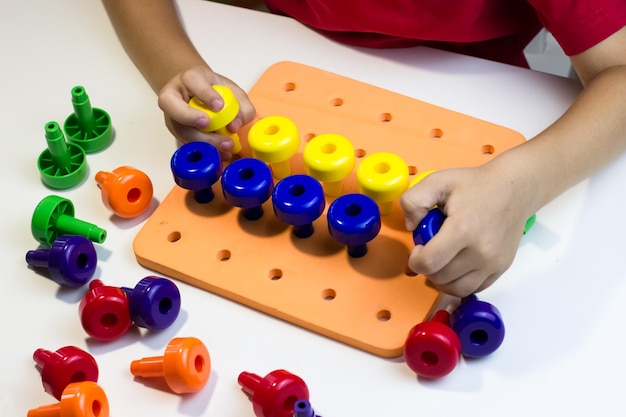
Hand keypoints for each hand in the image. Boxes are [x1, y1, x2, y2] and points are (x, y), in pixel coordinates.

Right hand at [157, 65, 255, 159]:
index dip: (206, 94)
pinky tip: (222, 154)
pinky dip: (206, 150)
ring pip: (181, 130)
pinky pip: (187, 142)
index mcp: (189, 78)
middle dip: (195, 122)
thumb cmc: (214, 90)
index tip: (219, 106)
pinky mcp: (176, 132)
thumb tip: (236, 125)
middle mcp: (174, 96)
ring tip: (225, 147)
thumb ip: (240, 105)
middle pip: (177, 109)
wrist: (196, 93)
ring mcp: (172, 116)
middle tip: (216, 129)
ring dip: (204, 141)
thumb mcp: (232, 90)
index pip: (193, 81)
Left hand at [399, 161, 531, 296]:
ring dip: (441, 278)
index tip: (419, 247)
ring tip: (442, 259)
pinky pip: (473, 288)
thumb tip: (411, 227)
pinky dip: (459, 282)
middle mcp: (480, 252)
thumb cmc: (475, 184)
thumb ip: (413, 201)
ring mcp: (493, 263)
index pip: (429, 263)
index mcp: (463, 229)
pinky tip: (456, 265)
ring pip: (456, 289)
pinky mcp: (501, 268)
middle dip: (427, 267)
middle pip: (440, 277)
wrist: (514, 189)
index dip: (415, 260)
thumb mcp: (437, 181)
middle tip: (431, 248)